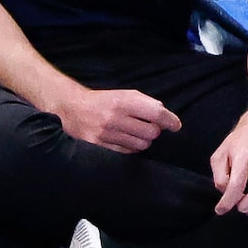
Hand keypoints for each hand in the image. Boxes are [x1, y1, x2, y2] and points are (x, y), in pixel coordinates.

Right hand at [50, 84, 180, 153]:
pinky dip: (131, 148)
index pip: (155, 112)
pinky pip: (126, 153)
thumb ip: (145, 103)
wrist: (72, 109)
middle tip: (148, 127)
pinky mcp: (98, 147)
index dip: (169, 120)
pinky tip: (125, 140)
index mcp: (123, 101)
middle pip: (151, 132)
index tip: (176, 126)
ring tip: (135, 133)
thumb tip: (166, 117)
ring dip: (143, 140)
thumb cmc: (103, 101)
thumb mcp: (124, 94)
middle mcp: (115, 117)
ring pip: (140, 145)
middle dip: (154, 131)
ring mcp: (106, 134)